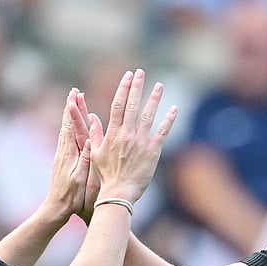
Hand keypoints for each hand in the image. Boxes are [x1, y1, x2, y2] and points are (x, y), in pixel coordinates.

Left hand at [42, 88, 95, 220]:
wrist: (57, 208)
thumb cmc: (73, 197)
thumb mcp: (82, 179)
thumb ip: (86, 159)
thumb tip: (89, 139)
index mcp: (71, 154)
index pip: (72, 127)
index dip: (74, 111)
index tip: (76, 96)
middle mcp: (65, 151)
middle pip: (67, 124)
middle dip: (71, 107)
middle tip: (74, 92)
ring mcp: (63, 155)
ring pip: (66, 130)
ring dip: (69, 115)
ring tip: (72, 102)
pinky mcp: (63, 161)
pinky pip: (66, 139)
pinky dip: (69, 127)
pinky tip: (71, 124)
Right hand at [86, 69, 177, 207]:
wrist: (118, 192)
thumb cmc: (106, 175)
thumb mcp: (96, 153)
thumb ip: (96, 134)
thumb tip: (93, 117)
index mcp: (113, 133)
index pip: (118, 105)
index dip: (123, 88)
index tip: (128, 76)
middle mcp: (127, 134)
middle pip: (132, 105)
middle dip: (137, 87)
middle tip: (141, 72)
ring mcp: (141, 142)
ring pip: (149, 115)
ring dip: (154, 99)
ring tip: (158, 85)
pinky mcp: (153, 151)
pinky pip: (162, 132)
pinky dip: (168, 119)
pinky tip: (174, 108)